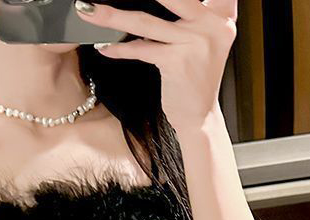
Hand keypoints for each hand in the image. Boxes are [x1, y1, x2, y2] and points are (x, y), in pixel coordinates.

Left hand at [75, 0, 237, 132]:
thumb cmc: (194, 81)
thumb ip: (191, 16)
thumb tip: (158, 1)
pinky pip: (141, 49)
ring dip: (112, 16)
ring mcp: (195, 43)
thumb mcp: (202, 41)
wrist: (198, 118)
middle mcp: (212, 25)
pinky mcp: (177, 62)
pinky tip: (104, 47)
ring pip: (146, 21)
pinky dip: (120, 48)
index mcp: (221, 16)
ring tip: (89, 10)